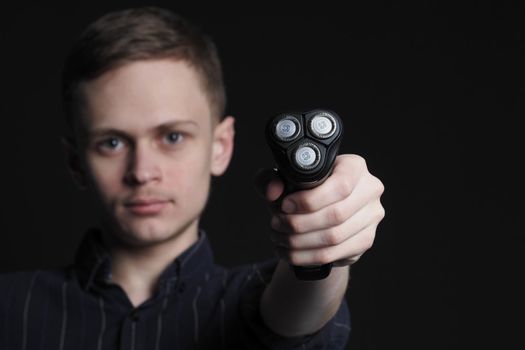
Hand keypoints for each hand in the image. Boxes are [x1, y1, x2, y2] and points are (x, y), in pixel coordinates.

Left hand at [255, 154, 384, 266]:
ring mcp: (371, 217)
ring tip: (279, 238)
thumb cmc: (302, 188)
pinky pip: (335, 254)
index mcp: (354, 166)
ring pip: (334, 238)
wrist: (319, 209)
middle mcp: (370, 190)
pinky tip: (289, 252)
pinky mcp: (366, 240)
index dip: (310, 200)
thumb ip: (270, 179)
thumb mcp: (282, 179)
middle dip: (298, 224)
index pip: (340, 186)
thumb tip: (273, 191)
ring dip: (300, 242)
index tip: (285, 205)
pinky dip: (306, 256)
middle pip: (336, 215)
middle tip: (276, 224)